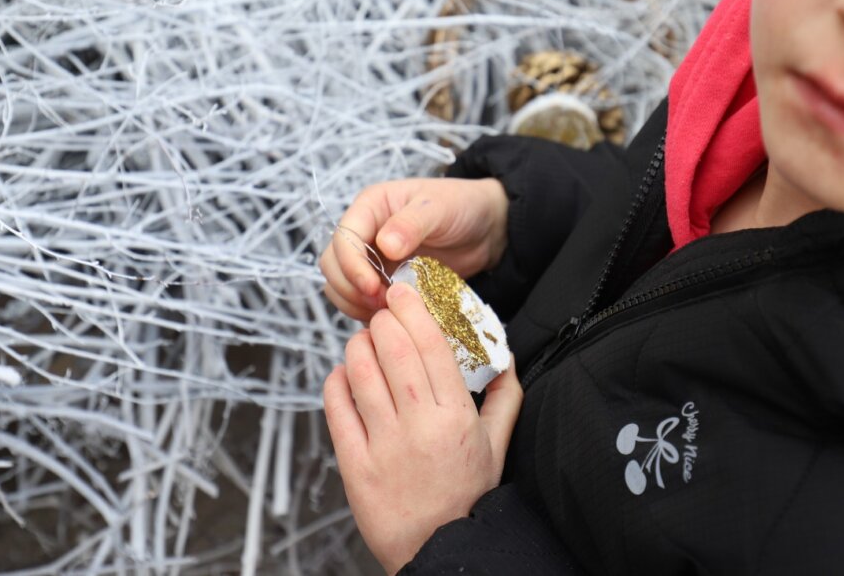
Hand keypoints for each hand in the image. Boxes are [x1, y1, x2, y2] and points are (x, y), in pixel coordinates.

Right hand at [320, 177, 508, 320]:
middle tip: (381, 305)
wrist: (485, 228)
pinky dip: (367, 312)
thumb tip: (385, 245)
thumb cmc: (462, 206)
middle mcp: (364, 232)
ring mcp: (372, 258)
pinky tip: (391, 317)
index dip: (351, 266)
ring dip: (354, 303)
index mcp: (370, 207)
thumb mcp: (440, 208)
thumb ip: (412, 223)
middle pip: (332, 264)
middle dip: (350, 288)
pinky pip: (360, 300)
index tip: (373, 288)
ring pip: (340, 285)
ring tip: (386, 312)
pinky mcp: (383, 281)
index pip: (343, 238)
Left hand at [323, 282, 522, 574]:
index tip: (403, 294)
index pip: (431, 347)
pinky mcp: (354, 466)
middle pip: (393, 352)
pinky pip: (337, 409)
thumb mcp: (498, 447)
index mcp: (456, 418)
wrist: (439, 550)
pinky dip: (337, 381)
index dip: (413, 312)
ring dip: (358, 346)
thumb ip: (506, 397)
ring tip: (363, 340)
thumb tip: (506, 356)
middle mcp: (419, 428)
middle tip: (382, 312)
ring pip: (361, 374)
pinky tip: (344, 373)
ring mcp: (383, 447)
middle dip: (383, 321)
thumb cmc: (467, 497)